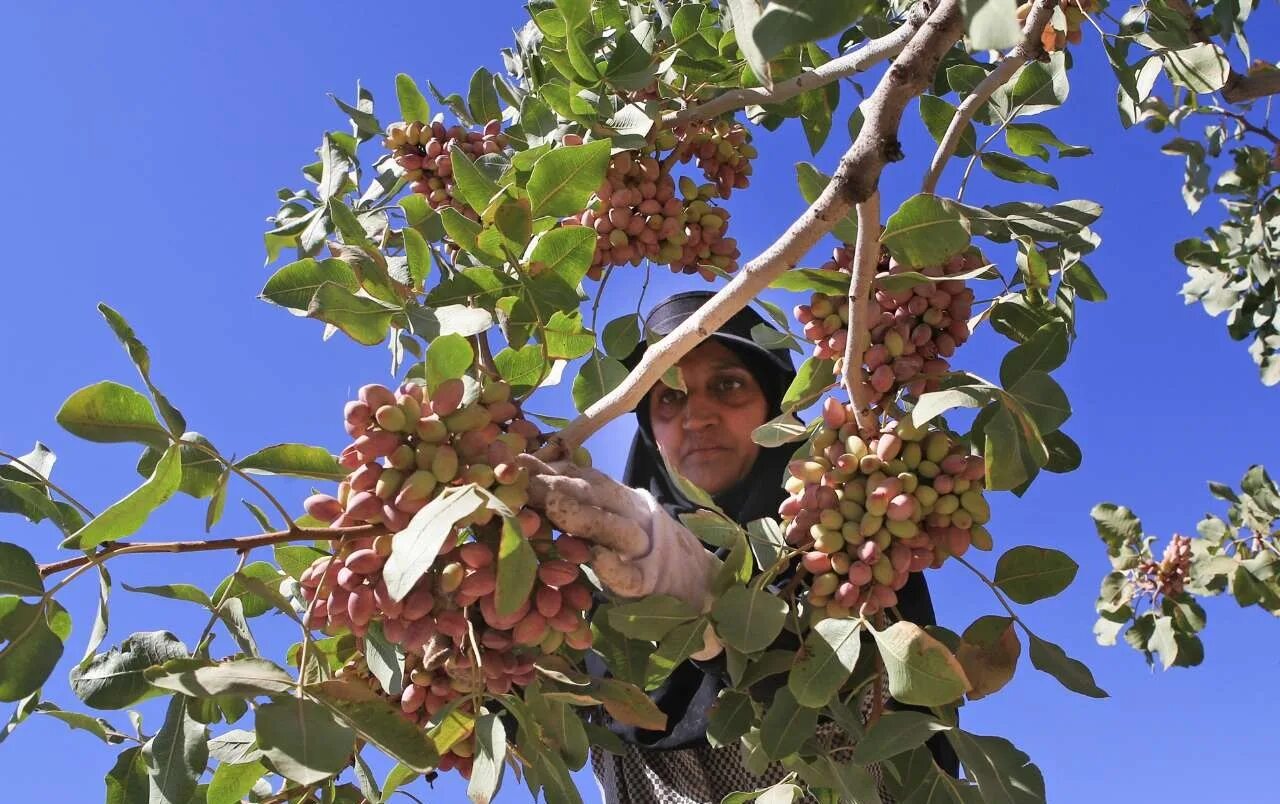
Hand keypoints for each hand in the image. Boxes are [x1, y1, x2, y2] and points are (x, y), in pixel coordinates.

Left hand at [514, 455, 722, 612]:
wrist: (685, 576)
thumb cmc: (625, 539)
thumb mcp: (602, 509)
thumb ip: (568, 489)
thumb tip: (519, 461)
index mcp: (615, 496)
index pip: (580, 476)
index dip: (550, 468)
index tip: (517, 461)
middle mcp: (628, 514)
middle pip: (594, 496)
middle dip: (560, 486)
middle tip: (524, 482)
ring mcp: (639, 548)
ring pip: (613, 528)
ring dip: (583, 516)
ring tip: (554, 506)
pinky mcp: (645, 582)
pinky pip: (630, 574)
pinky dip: (615, 567)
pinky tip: (598, 559)